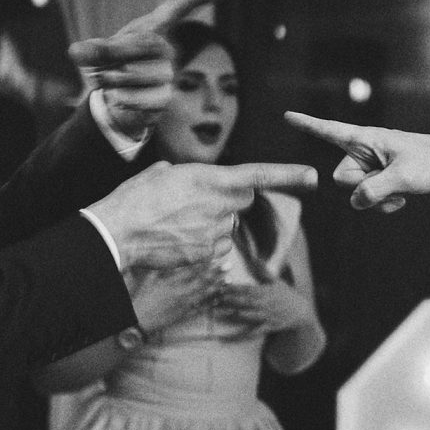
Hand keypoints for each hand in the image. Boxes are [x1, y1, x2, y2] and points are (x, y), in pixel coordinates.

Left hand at [74, 0, 220, 140]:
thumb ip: (90, 49)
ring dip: (113, 78)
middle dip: (116, 52)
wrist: (121, 97)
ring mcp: (169, 75)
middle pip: (147, 44)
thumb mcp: (100, 51)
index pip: (177, 9)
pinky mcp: (164, 99)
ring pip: (140, 74)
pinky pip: (142, 98)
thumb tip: (75, 52)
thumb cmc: (116, 63)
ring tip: (101, 78)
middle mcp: (167, 50)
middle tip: (92, 61)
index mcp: (155, 29)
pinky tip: (116, 96)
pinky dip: (122, 98)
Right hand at [88, 160, 315, 272]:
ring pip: (225, 229)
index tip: (312, 177)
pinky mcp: (208, 255)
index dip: (288, 175)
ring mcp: (215, 233)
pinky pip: (215, 250)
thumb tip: (176, 176)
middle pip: (240, 203)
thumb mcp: (157, 175)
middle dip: (227, 202)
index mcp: (208, 178)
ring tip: (174, 226)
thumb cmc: (132, 201)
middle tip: (194, 205)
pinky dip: (202, 247)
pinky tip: (176, 244)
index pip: (257, 175)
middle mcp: (218, 205)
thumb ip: (179, 173)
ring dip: (210, 226)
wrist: (117, 234)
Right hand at [125, 259, 220, 335]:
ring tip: (228, 280)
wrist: (140, 320)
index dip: (204, 263)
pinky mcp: (185, 315)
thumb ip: (164, 270)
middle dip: (216, 272)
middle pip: (202, 280)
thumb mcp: (150, 279)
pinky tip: (219, 298)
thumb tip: (174, 262)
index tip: (214, 257)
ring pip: (204, 294)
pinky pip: (201, 308)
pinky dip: (211, 303)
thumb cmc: (143, 299)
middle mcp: (180, 292)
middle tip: (228, 266)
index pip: (192, 270)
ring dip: (217, 286)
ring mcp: (184, 304)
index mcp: (171, 282)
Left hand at [209, 277, 314, 337]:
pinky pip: (250, 333)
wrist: (301, 312)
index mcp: (265, 291)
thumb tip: (255, 257)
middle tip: (214, 297)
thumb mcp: (277, 281)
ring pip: (245, 315)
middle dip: (229, 299)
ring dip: (230, 314)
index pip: (246, 288)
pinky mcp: (266, 327)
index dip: (233, 287)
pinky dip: (237, 337)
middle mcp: (264, 304)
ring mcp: (264, 316)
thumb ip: (264, 270)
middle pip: (243, 301)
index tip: (221, 285)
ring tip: (216, 313)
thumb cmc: (287, 295)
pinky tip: (225, 339)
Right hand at [284, 112, 429, 212]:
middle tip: (389, 180)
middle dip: (361, 186)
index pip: (331, 130)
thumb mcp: (402, 178)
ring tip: (401, 191)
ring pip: (356, 191)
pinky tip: (402, 199)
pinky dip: (383, 203)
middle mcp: (366, 150)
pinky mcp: (383, 179)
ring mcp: (374, 166)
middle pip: (341, 176)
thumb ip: (373, 191)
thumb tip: (356, 202)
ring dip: (376, 199)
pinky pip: (370, 198)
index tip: (287, 115)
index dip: (309, 125)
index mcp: (367, 138)